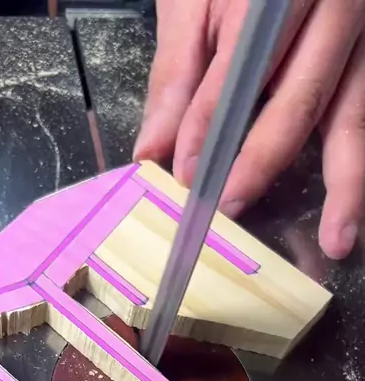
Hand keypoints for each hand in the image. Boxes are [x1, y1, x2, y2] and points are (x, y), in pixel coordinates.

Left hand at [134, 0, 364, 259]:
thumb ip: (177, 72)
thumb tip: (154, 150)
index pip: (241, 67)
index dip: (210, 123)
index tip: (187, 172)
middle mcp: (337, 7)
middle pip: (302, 97)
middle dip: (263, 159)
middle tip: (233, 207)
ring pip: (354, 115)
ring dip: (347, 184)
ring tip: (337, 240)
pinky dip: (356, 160)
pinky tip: (348, 205)